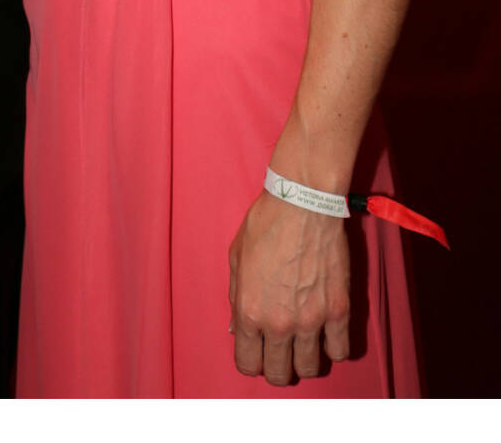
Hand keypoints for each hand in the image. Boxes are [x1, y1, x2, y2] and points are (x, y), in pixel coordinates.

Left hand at [228, 190, 349, 385]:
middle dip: (277, 368)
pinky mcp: (338, 310)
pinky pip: (340, 350)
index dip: (251, 362)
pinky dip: (333, 348)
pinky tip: (326, 334)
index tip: (257, 354)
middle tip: (280, 353)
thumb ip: (235, 297)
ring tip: (303, 345)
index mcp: (248, 311)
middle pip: (279, 373)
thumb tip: (235, 328)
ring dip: (305, 361)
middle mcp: (279, 323)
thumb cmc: (264, 224)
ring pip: (310, 368)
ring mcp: (311, 320)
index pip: (247, 363)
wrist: (302, 204)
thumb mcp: (236, 258)